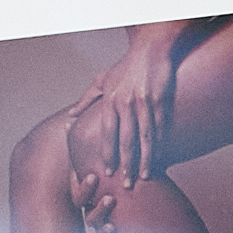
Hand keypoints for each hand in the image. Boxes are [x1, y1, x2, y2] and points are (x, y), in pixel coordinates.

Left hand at [80, 23, 187, 189]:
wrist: (151, 48)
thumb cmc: (125, 66)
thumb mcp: (102, 80)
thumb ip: (86, 100)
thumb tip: (70, 117)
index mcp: (111, 100)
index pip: (108, 133)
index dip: (107, 153)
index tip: (107, 172)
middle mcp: (127, 102)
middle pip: (127, 139)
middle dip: (127, 164)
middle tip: (126, 184)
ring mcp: (146, 102)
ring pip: (146, 137)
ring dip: (146, 159)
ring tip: (146, 176)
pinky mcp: (162, 100)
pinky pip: (161, 126)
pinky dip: (160, 143)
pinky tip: (160, 157)